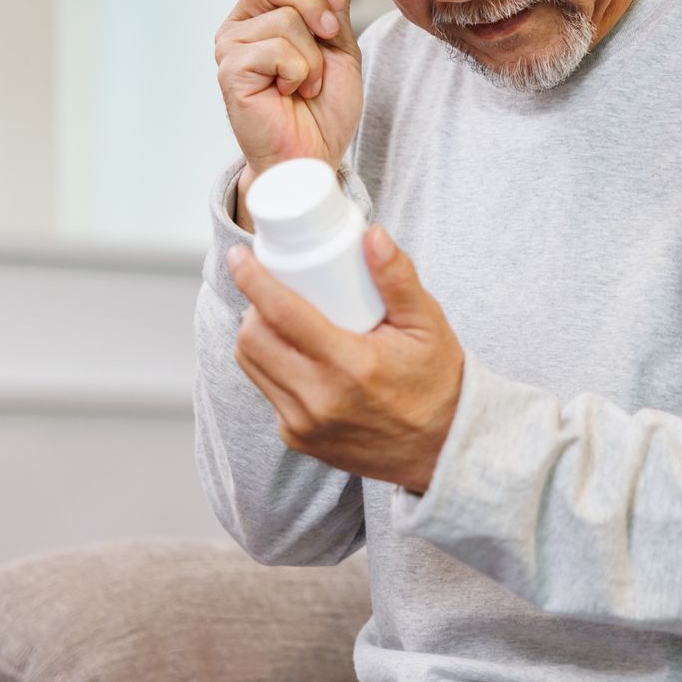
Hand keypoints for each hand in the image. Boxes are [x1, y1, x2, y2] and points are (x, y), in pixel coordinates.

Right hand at [214, 0, 363, 181]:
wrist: (313, 156)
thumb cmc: (322, 108)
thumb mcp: (340, 47)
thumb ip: (334, 6)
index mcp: (261, 13)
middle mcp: (240, 26)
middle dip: (314, 2)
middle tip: (330, 36)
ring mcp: (231, 47)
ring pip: (284, 18)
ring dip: (313, 55)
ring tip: (306, 83)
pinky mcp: (231, 70)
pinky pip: (277, 49)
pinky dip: (299, 72)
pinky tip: (290, 92)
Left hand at [227, 223, 463, 493]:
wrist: (441, 448)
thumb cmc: (436, 380)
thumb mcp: (428, 324)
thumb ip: (399, 277)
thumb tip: (371, 233)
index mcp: (351, 366)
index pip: (282, 314)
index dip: (253, 279)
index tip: (240, 255)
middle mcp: (319, 400)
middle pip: (252, 340)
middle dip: (253, 305)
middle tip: (273, 288)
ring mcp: (303, 425)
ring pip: (251, 365)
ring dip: (256, 334)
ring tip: (280, 316)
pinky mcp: (297, 438)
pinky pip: (267, 389)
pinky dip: (272, 364)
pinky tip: (294, 352)